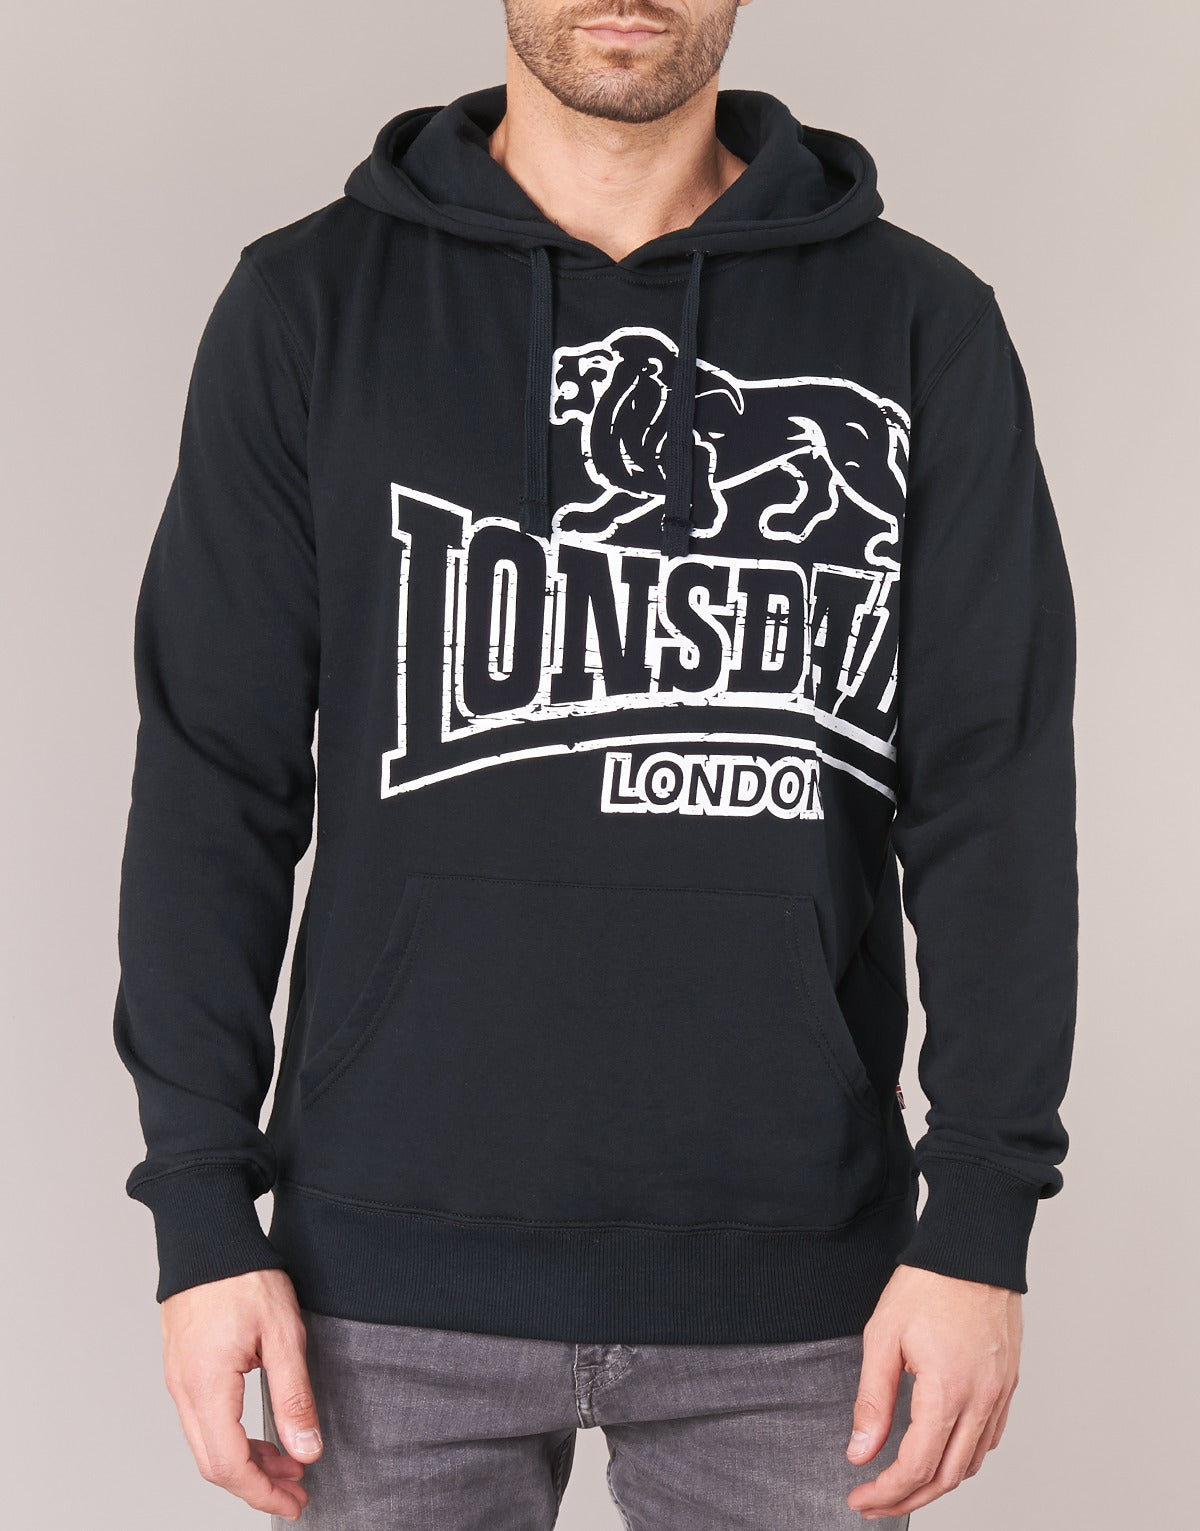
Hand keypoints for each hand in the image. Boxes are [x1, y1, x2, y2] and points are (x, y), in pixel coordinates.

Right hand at [161, 1267, 321, 1521]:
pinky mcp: (183, 1369)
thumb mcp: (284, 1334)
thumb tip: (306, 1450)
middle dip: (256, 1485)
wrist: (207, 1236)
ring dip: (247, 1462)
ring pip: (207, 1444)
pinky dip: (233, 1438)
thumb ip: (294, 1397)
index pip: (229, 1464)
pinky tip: (263, 1434)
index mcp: (206, 1386)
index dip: (263, 1492)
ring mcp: (178, 1381)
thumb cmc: (244, 1277)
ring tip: (289, 1464)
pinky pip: (204, 1421)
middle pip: (214, 1463)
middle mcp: (184, 1391)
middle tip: (298, 1490)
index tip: (296, 1502)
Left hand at [844, 1263, 1021, 1520]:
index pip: (917, 1466)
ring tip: (900, 1484)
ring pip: (970, 1464)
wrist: (972, 1250)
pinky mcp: (1007, 1385)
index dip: (886, 1491)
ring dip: (935, 1483)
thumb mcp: (883, 1337)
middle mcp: (981, 1401)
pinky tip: (937, 1453)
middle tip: (872, 1504)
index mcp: (948, 1392)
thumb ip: (872, 1400)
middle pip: (946, 1477)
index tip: (859, 1498)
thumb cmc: (927, 1285)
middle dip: (906, 1498)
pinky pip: (987, 1440)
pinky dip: (961, 1459)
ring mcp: (999, 1395)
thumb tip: (860, 1452)